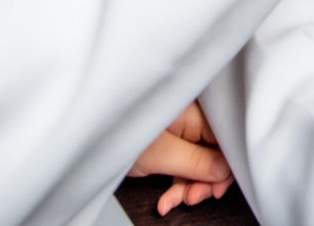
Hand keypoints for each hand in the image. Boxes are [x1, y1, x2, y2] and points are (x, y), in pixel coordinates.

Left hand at [128, 101, 233, 216]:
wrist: (88, 138)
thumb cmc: (121, 134)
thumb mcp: (163, 155)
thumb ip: (198, 163)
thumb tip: (224, 171)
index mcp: (194, 111)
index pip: (225, 138)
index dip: (224, 167)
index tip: (214, 189)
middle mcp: (189, 117)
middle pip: (213, 152)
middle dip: (203, 180)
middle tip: (192, 197)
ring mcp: (179, 129)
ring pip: (198, 163)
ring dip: (188, 186)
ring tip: (173, 200)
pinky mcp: (168, 141)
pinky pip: (183, 164)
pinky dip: (176, 183)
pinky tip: (165, 199)